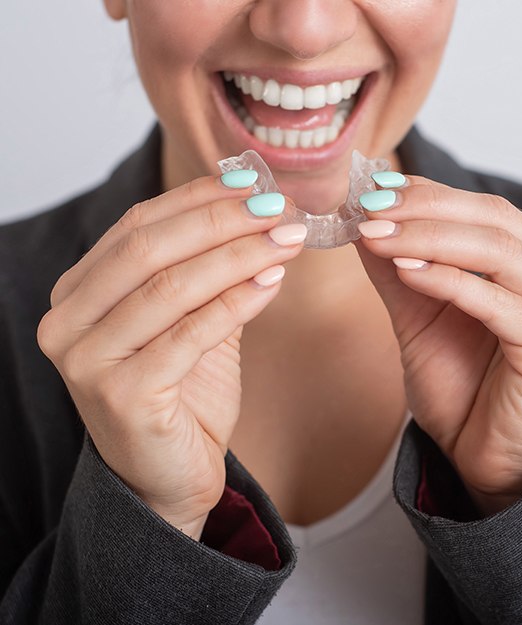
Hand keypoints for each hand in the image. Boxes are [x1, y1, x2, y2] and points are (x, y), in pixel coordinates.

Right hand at [37, 177, 304, 537]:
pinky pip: (190, 334)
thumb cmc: (181, 396)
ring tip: (287, 240)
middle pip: (149, 248)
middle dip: (222, 222)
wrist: (170, 477)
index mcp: (78, 293)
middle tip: (279, 209)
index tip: (253, 183)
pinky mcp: (121, 396)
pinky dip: (236, 302)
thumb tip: (256, 212)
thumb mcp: (190, 322)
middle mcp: (68, 322)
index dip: (198, 199)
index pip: (137, 225)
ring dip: (239, 257)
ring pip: (171, 287)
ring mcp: (87, 361)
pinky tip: (273, 283)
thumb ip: (208, 272)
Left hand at [356, 176, 521, 514]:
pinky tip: (406, 271)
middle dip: (425, 209)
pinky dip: (449, 280)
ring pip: (499, 251)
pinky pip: (498, 302)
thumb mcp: (418, 313)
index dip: (427, 193)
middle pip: (493, 218)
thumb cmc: (458, 382)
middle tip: (370, 208)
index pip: (482, 208)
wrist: (480, 453)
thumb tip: (363, 218)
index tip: (373, 190)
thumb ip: (398, 264)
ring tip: (378, 235)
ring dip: (430, 238)